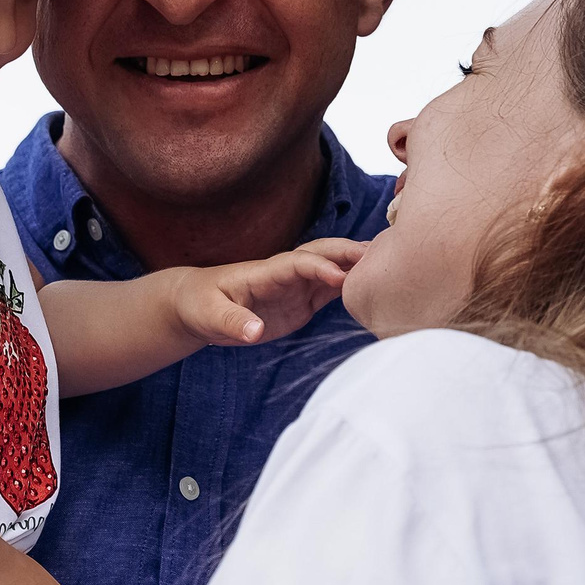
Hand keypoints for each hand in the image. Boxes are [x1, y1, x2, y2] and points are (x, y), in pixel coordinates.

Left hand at [175, 238, 366, 345]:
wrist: (196, 306)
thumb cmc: (200, 306)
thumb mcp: (210, 316)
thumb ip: (233, 323)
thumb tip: (254, 332)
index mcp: (264, 272)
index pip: (298, 262)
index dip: (320, 267)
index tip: (341, 277)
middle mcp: (284, 274)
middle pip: (321, 254)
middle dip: (348, 252)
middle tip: (380, 255)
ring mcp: (295, 287)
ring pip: (331, 268)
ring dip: (356, 265)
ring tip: (389, 266)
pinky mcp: (301, 301)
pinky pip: (330, 290)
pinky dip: (352, 285)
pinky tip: (374, 287)